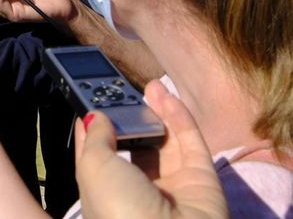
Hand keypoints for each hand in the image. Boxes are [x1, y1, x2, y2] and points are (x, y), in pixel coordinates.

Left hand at [74, 81, 226, 218]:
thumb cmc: (119, 208)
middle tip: (125, 90)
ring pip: (165, 142)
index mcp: (106, 195)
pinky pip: (190, 143)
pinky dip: (180, 118)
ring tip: (149, 86)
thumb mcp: (93, 168)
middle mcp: (138, 192)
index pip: (99, 157)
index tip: (91, 100)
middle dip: (130, 119)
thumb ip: (96, 138)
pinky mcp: (201, 181)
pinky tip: (167, 95)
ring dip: (157, 113)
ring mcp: (172, 187)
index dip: (95, 129)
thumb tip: (95, 116)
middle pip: (135, 147)